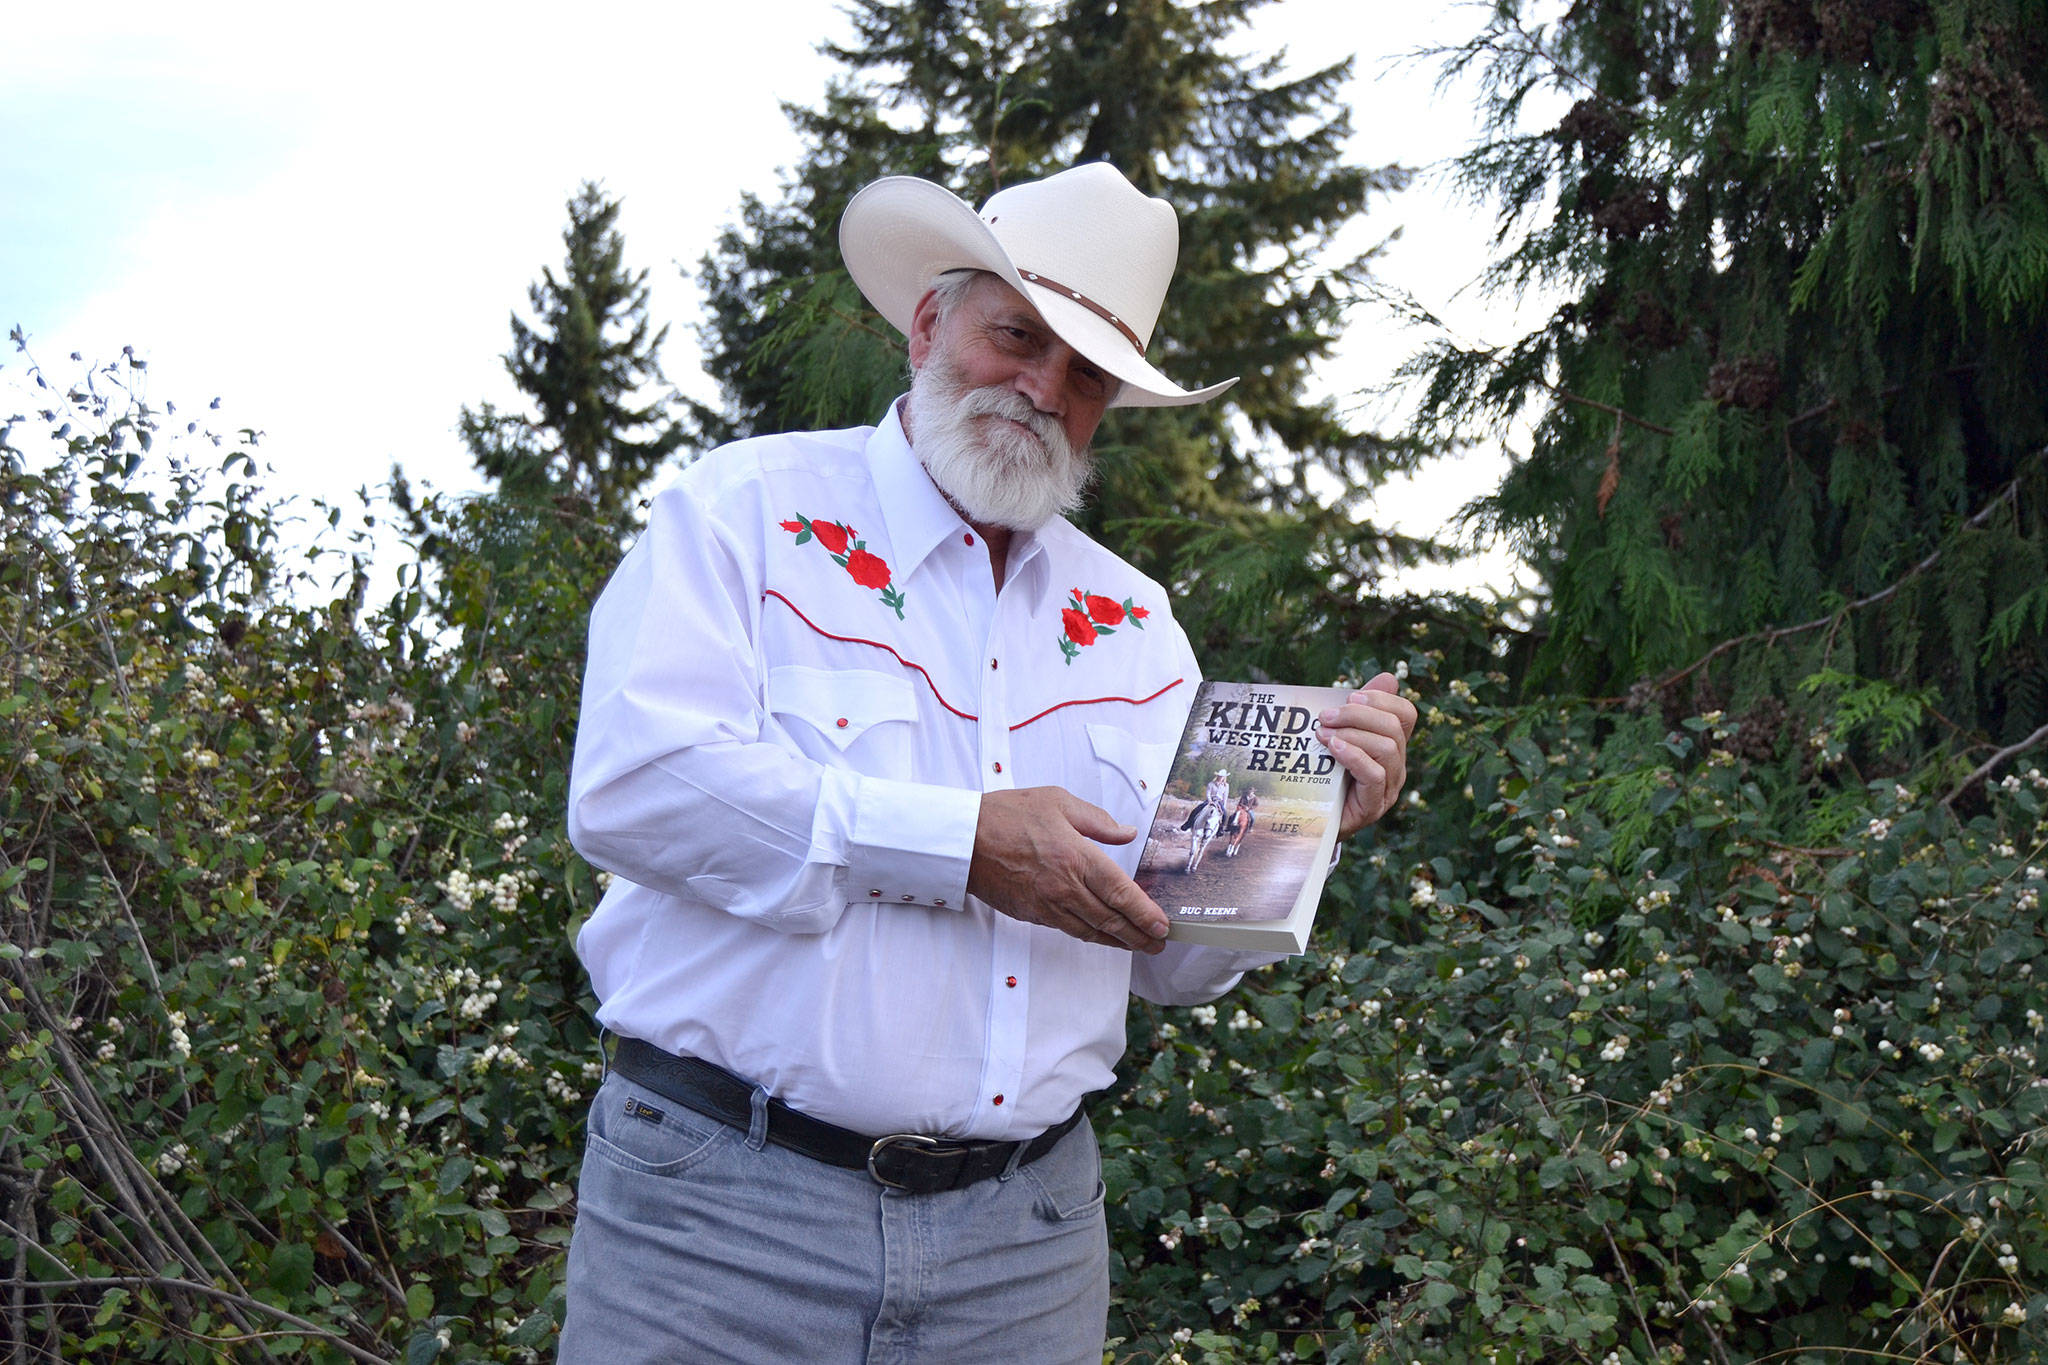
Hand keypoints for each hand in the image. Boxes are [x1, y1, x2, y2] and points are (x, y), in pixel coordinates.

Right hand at [967, 787, 1169, 953]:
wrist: (963, 839)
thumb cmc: (1007, 815)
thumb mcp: (1058, 802)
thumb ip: (1097, 820)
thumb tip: (1126, 833)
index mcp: (1076, 856)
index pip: (1121, 892)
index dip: (1145, 913)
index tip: (1161, 924)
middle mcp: (1065, 887)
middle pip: (1111, 920)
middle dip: (1139, 935)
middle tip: (1159, 943)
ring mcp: (1047, 904)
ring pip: (1091, 931)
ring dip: (1118, 942)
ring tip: (1138, 946)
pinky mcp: (1032, 913)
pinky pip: (1068, 929)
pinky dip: (1090, 936)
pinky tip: (1101, 935)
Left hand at [1315, 673, 1419, 839]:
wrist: (1311, 819)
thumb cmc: (1325, 774)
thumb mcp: (1339, 736)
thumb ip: (1358, 710)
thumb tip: (1389, 677)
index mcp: (1392, 745)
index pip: (1406, 714)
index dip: (1383, 700)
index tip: (1351, 697)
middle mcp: (1397, 766)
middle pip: (1393, 728)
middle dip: (1358, 715)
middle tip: (1325, 715)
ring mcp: (1389, 788)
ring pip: (1387, 749)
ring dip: (1352, 734)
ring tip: (1322, 733)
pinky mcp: (1374, 806)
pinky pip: (1374, 774)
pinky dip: (1353, 756)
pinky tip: (1333, 748)